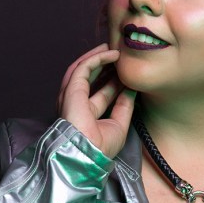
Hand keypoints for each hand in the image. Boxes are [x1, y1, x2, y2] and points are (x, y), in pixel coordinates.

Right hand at [57, 44, 136, 158]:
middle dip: (106, 67)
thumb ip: (124, 106)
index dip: (114, 82)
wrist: (89, 153)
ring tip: (115, 49)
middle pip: (91, 78)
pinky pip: (84, 67)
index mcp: (86, 115)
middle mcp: (76, 104)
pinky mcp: (71, 88)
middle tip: (121, 57)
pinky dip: (97, 58)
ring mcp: (71, 96)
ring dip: (99, 57)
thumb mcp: (119, 124)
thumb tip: (132, 89)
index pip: (100, 92)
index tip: (127, 74)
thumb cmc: (100, 148)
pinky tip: (112, 54)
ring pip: (84, 69)